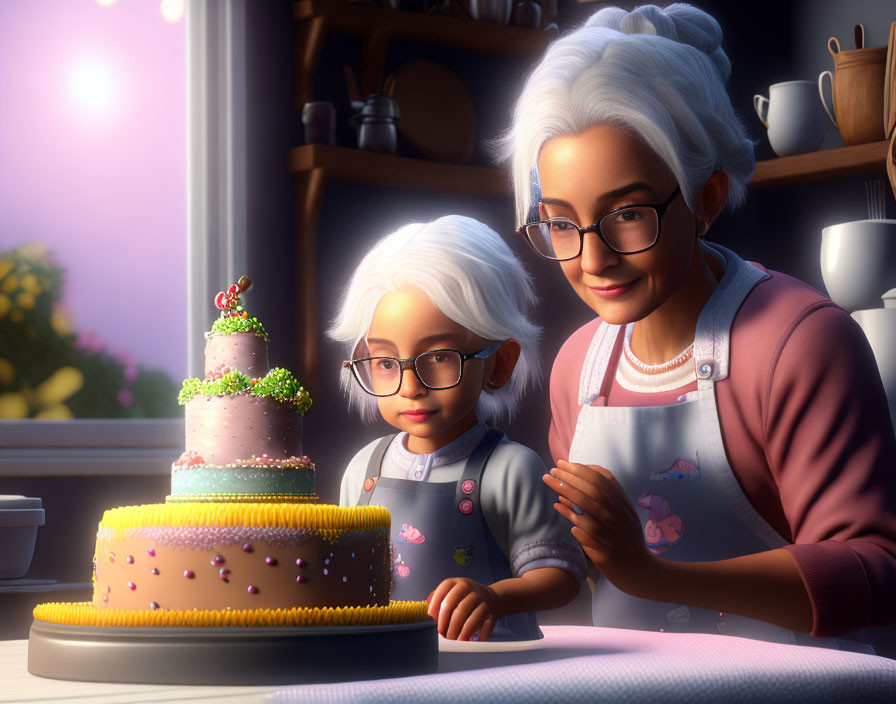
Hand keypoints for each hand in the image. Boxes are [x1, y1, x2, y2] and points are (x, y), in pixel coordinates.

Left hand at [426, 577, 501, 640]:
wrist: (493, 598)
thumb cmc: (468, 599)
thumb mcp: (456, 594)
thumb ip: (443, 602)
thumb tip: (429, 619)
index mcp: (458, 583)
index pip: (444, 588)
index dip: (435, 602)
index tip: (431, 616)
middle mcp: (469, 587)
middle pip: (454, 603)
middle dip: (445, 620)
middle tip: (441, 633)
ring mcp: (481, 598)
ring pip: (468, 614)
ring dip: (459, 630)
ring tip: (454, 640)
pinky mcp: (490, 609)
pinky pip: (481, 622)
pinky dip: (473, 632)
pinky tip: (467, 640)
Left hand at [543, 459, 656, 595]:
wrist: (638, 569)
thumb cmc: (626, 539)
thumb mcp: (621, 515)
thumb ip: (606, 499)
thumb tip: (577, 482)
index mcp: (624, 505)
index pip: (604, 479)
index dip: (582, 469)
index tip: (564, 464)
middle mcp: (620, 516)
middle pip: (593, 489)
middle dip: (570, 476)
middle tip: (552, 470)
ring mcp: (612, 532)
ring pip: (587, 506)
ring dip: (566, 491)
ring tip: (549, 482)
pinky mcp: (604, 549)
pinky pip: (584, 529)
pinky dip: (570, 515)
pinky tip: (558, 506)